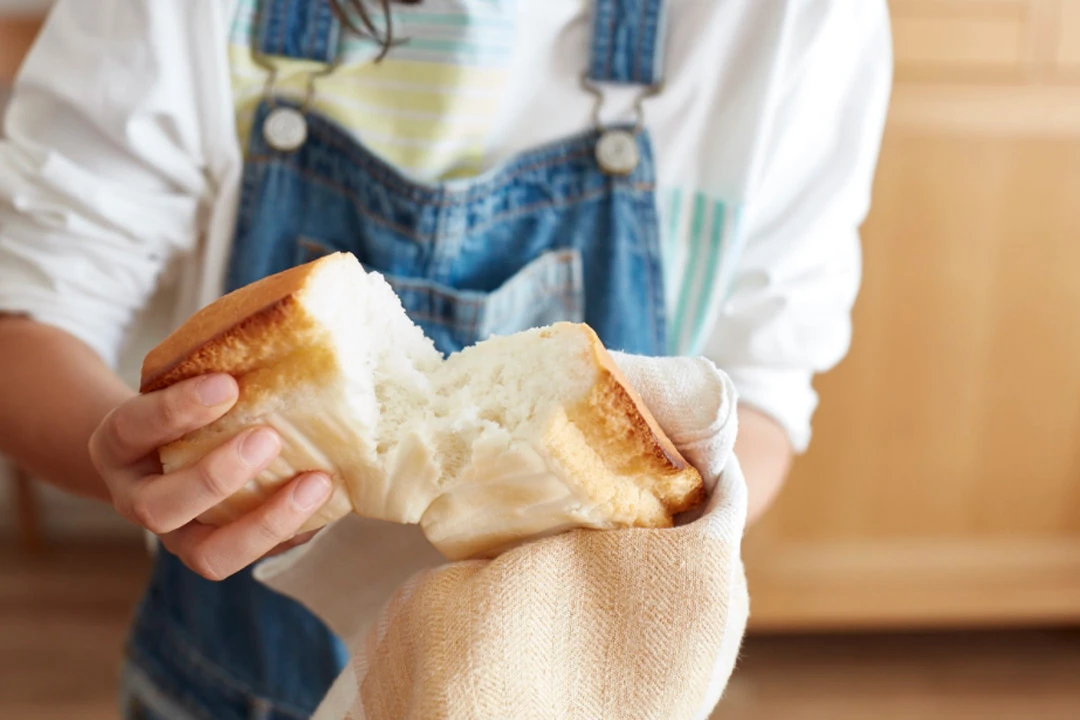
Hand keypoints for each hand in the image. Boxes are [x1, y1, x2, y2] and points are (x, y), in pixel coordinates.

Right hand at [88, 373, 332, 579]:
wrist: (167, 447)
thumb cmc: (185, 404)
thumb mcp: (179, 379)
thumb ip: (212, 369)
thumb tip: (290, 325)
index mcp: (118, 445)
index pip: (134, 427)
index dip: (176, 410)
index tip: (227, 385)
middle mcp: (139, 498)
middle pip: (159, 508)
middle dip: (215, 476)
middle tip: (268, 438)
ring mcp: (180, 535)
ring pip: (209, 556)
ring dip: (266, 522)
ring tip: (317, 481)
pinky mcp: (223, 550)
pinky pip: (258, 557)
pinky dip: (296, 531)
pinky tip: (332, 498)